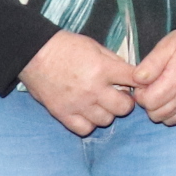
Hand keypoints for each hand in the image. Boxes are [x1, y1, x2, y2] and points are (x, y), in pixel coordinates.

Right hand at [20, 30, 137, 135]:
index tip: (138, 83)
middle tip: (119, 96)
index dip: (141, 82)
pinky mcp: (63, 114)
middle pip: (124, 108)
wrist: (34, 54)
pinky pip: (84, 129)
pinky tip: (87, 113)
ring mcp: (77, 104)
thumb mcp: (95, 47)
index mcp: (102, 69)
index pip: (134, 80)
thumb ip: (114, 62)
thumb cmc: (66, 47)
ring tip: (100, 103)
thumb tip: (132, 74)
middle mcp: (92, 89)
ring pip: (106, 120)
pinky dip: (89, 123)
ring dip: (107, 112)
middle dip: (126, 102)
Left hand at [132, 29, 175, 125]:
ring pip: (170, 120)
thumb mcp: (166, 46)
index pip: (148, 103)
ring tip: (166, 96)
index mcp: (174, 82)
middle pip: (157, 115)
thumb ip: (150, 65)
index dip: (141, 95)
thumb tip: (137, 81)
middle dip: (150, 104)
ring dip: (163, 111)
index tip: (144, 87)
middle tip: (154, 91)